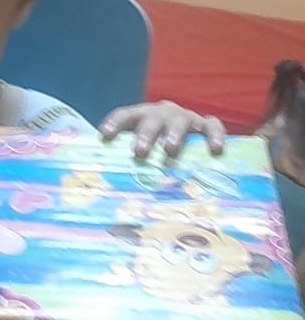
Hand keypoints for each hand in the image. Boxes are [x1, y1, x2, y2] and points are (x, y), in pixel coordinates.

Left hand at [99, 100, 225, 158]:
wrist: (190, 142)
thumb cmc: (157, 154)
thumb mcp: (142, 153)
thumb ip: (127, 167)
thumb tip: (110, 206)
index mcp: (142, 117)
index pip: (126, 115)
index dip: (115, 123)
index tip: (104, 135)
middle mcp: (163, 114)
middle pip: (152, 119)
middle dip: (145, 135)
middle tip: (140, 153)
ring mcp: (186, 118)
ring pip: (180, 121)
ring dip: (174, 135)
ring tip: (170, 151)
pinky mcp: (206, 126)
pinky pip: (212, 126)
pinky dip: (214, 135)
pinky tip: (215, 150)